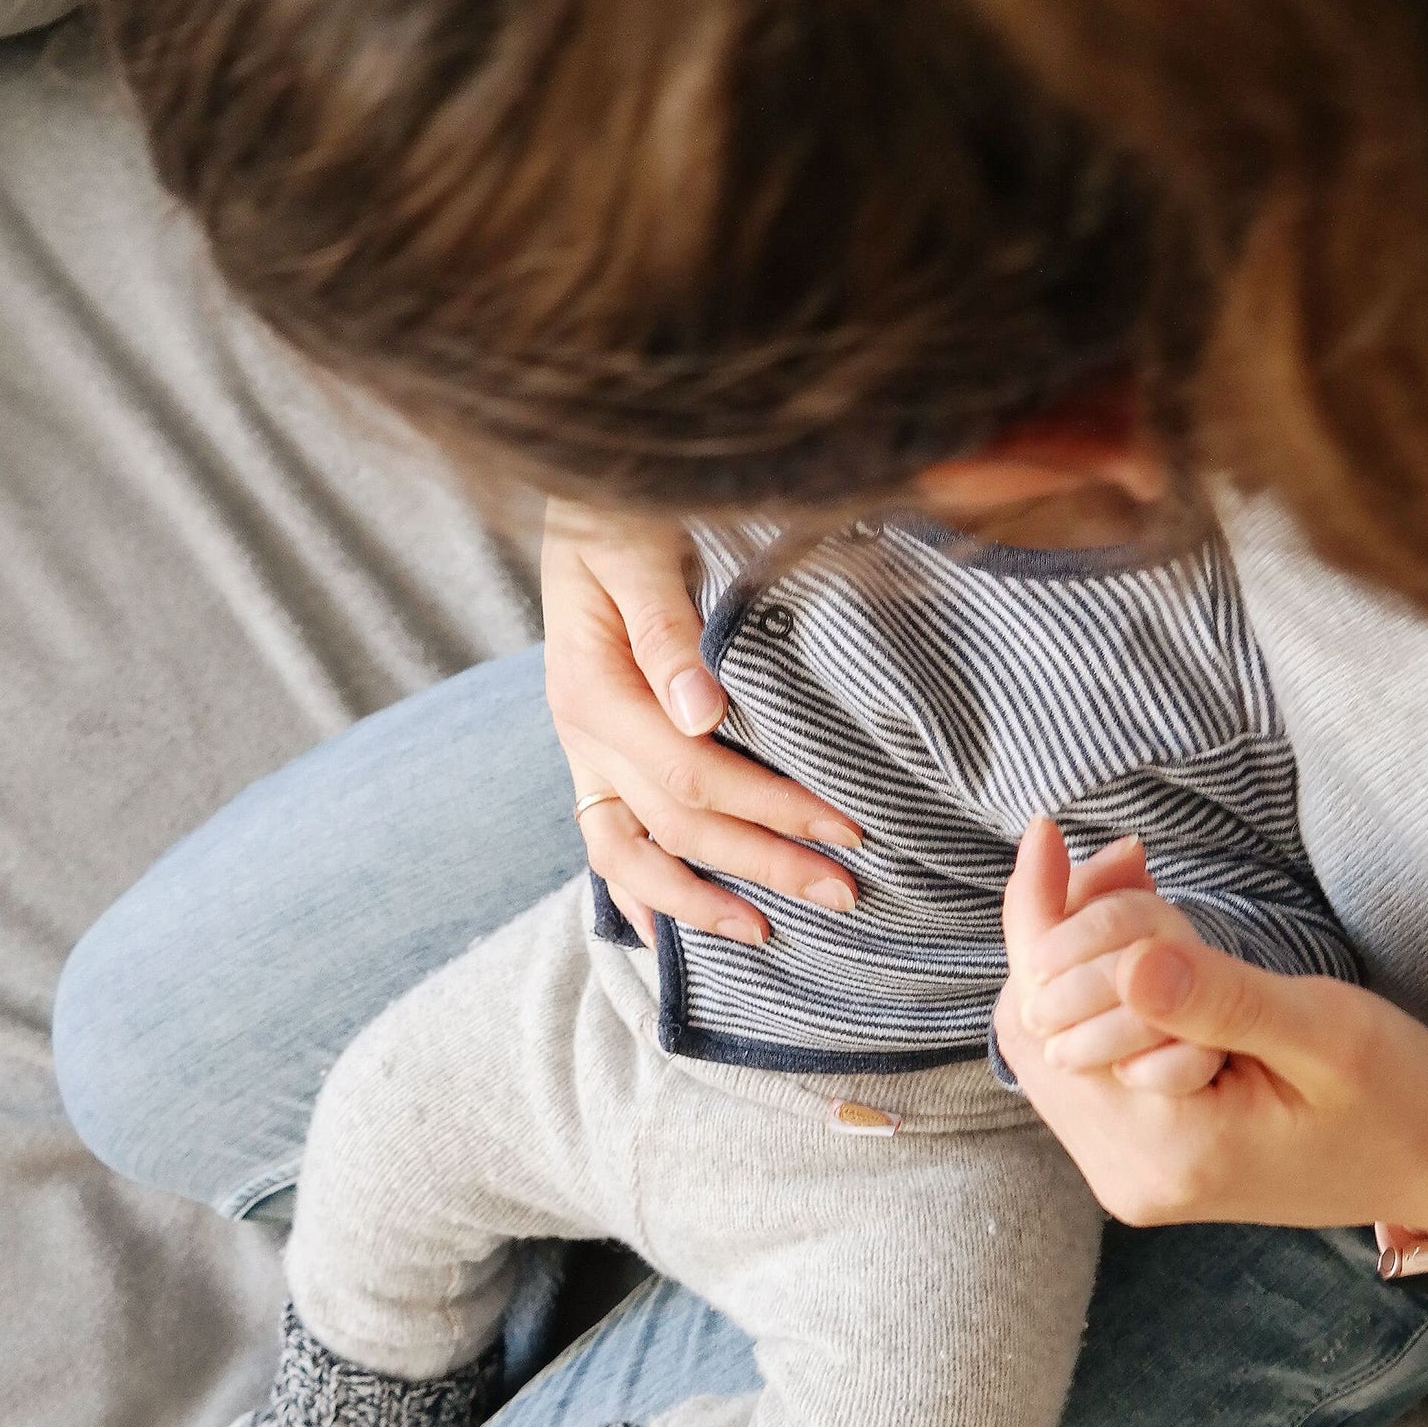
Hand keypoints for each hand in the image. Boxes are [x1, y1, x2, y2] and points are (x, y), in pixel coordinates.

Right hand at [543, 502, 862, 944]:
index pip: (694, 773)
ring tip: (767, 935)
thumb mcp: (636, 547)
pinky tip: (669, 932)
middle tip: (846, 894)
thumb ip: (664, 627)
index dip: (771, 808)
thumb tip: (700, 712)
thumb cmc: (619, 512)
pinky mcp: (592, 758)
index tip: (847, 827)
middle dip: (764, 863)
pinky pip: (605, 841)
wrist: (581, 491)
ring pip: (630, 855)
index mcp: (595, 689)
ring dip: (699, 902)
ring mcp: (583, 754)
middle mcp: (583, 735)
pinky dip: (638, 891)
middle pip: (678, 824)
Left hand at [999, 821, 1427, 1232]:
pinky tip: (1139, 942)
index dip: (1041, 918)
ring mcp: (1125, 1172)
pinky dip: (1094, 991)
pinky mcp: (1137, 1155)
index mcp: (1170, 1152)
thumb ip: (1220, 998)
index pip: (1052, 1018)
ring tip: (1134, 883)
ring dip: (1074, 955)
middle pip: (1032, 1027)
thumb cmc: (1397, 1095)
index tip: (1047, 833)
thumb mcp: (1326, 1033)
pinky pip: (1080, 1060)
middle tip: (1125, 857)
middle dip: (1061, 929)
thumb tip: (1128, 961)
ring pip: (1046, 1039)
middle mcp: (1127, 1175)